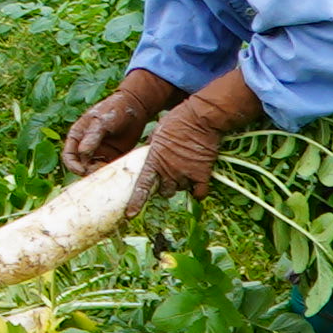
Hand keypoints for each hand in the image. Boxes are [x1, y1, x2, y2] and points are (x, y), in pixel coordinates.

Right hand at [63, 72, 178, 174]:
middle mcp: (86, 147)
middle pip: (81, 166)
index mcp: (78, 136)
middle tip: (99, 171)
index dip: (72, 166)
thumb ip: (92, 137)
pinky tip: (117, 169)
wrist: (136, 108)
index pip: (68, 156)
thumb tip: (82, 154)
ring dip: (99, 173)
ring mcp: (100, 153)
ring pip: (94, 170)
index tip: (82, 171)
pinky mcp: (113, 157)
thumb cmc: (114, 110)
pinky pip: (109, 168)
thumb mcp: (101, 121)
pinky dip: (111, 172)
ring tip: (110, 169)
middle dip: (87, 172)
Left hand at [139, 72, 267, 200]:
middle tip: (170, 175)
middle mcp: (168, 170)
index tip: (131, 215)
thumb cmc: (177, 120)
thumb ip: (153, 149)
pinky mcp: (202, 174)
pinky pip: (199, 193)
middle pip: (163, 191)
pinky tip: (197, 185)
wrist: (200, 118)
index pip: (142, 186)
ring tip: (185, 170)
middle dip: (165, 185)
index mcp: (154, 160)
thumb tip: (149, 157)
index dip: (136, 202)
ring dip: (180, 184)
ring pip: (180, 190)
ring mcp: (185, 174)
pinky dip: (198, 191)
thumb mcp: (157, 133)